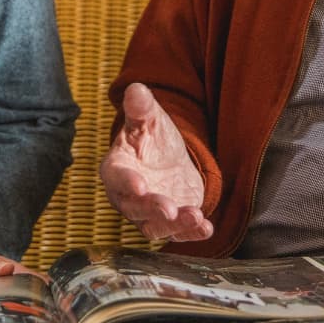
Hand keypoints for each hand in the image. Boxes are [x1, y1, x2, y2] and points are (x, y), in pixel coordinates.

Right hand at [100, 82, 212, 241]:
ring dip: (175, 225)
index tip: (140, 185)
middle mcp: (129, 196)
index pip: (117, 178)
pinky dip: (192, 233)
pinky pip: (178, 233)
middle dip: (152, 209)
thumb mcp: (149, 119)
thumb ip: (141, 107)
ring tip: (195, 216)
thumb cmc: (151, 138)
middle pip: (135, 208)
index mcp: (117, 168)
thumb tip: (137, 89)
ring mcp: (149, 213)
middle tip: (169, 208)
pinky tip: (207, 228)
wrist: (169, 159)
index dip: (127, 183)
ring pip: (156, 226)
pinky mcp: (171, 223)